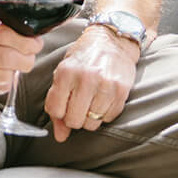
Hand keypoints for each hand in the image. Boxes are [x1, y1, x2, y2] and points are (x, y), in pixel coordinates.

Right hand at [0, 11, 42, 94]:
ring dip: (18, 70)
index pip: (4, 36)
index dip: (26, 41)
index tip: (36, 42)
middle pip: (7, 59)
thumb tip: (27, 36)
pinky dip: (7, 80)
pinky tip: (3, 71)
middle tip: (31, 54)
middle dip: (27, 58)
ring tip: (17, 62)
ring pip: (5, 76)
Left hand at [42, 27, 138, 141]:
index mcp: (66, 72)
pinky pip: (108, 118)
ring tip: (91, 101)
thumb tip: (60, 136)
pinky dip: (104, 114)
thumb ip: (56, 103)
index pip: (56, 111)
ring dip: (90, 117)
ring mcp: (105, 85)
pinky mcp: (121, 91)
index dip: (59, 113)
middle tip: (78, 105)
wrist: (112, 40)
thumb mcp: (64, 72)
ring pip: (92, 123)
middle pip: (74, 121)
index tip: (64, 105)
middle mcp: (85, 79)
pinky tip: (103, 99)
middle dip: (74, 118)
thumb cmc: (85, 57)